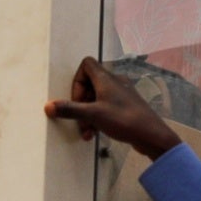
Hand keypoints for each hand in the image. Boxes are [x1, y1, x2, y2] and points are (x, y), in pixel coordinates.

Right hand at [46, 57, 181, 160]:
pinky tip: (95, 134)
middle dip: (80, 103)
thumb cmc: (124, 120)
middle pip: (90, 84)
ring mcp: (122, 95)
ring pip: (97, 99)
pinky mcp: (126, 107)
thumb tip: (48, 106)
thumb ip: (69, 110)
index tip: (75, 99)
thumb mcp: (92, 115)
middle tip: (79, 119)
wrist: (152, 135)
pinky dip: (98, 119)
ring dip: (88, 115)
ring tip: (86, 132)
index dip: (76, 80)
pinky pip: (106, 108)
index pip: (86, 64)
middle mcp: (115, 83)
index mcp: (106, 79)